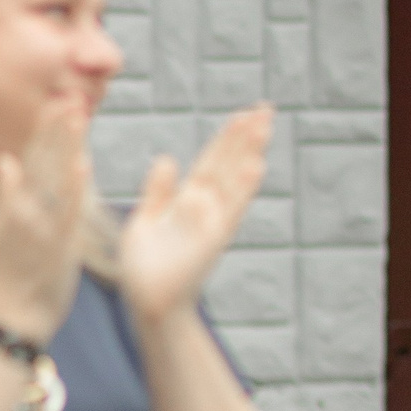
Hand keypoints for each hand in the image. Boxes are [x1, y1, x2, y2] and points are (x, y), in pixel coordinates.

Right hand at [0, 100, 92, 346]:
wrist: (15, 317)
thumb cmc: (19, 274)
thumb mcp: (11, 227)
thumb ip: (12, 192)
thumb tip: (6, 160)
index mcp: (19, 204)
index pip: (35, 158)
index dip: (46, 129)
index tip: (59, 99)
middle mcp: (27, 210)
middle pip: (43, 161)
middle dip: (55, 128)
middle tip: (68, 94)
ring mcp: (40, 225)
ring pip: (54, 178)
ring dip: (65, 145)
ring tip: (76, 115)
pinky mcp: (56, 245)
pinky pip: (67, 213)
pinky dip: (74, 188)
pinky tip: (83, 164)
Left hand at [119, 105, 272, 329]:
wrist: (148, 302)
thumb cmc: (145, 268)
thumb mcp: (145, 220)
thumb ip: (158, 191)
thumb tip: (166, 158)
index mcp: (189, 200)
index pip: (212, 160)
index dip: (227, 137)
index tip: (244, 113)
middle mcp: (205, 207)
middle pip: (229, 163)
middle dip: (245, 136)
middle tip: (265, 107)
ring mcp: (212, 222)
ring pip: (234, 180)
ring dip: (249, 153)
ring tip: (263, 126)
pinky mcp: (212, 239)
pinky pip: (230, 210)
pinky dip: (243, 189)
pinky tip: (256, 166)